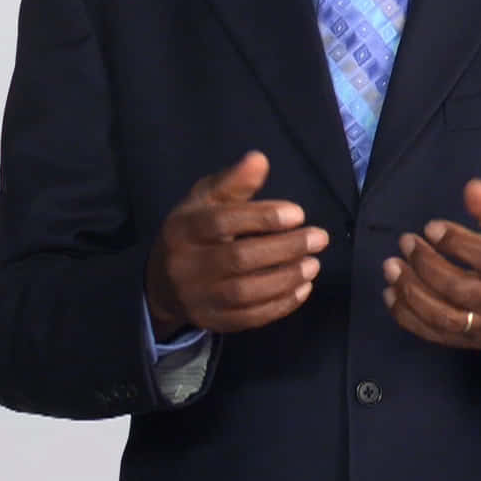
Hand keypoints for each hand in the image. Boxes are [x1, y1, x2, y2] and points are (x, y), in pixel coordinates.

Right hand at [145, 151, 327, 337]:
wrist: (161, 282)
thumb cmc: (194, 231)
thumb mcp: (205, 200)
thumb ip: (233, 181)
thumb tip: (259, 160)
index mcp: (184, 228)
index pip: (223, 222)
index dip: (263, 218)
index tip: (298, 214)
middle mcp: (185, 265)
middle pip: (238, 259)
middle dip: (285, 248)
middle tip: (319, 238)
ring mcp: (197, 297)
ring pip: (245, 293)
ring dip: (286, 279)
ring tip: (314, 264)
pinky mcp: (211, 321)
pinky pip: (248, 318)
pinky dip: (279, 305)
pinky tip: (302, 288)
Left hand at [382, 178, 480, 352]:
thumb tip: (472, 187)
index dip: (453, 241)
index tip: (431, 227)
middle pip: (458, 287)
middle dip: (426, 264)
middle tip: (406, 242)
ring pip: (443, 316)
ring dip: (411, 292)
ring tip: (391, 267)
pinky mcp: (472, 343)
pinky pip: (435, 335)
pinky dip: (408, 317)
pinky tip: (392, 294)